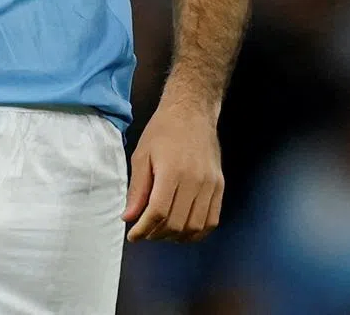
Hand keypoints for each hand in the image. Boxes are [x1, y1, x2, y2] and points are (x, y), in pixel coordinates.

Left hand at [122, 95, 222, 242]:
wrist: (191, 112)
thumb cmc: (162, 131)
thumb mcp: (142, 155)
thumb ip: (137, 189)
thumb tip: (129, 218)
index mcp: (172, 172)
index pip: (158, 212)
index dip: (144, 229)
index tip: (133, 236)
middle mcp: (195, 181)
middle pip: (177, 223)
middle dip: (157, 234)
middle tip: (145, 232)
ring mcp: (211, 185)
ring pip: (195, 227)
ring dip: (176, 237)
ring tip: (161, 232)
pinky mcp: (220, 186)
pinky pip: (211, 220)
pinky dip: (196, 232)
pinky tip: (183, 230)